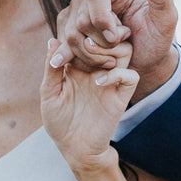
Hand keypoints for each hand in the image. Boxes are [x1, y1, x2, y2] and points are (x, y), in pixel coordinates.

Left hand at [41, 38, 137, 173]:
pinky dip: (117, 74)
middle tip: (85, 43)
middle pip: (109, 38)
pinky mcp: (120, 97)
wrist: (74, 148)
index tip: (67, 40)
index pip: (86, 37)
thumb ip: (51, 68)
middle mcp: (97, 69)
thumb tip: (51, 40)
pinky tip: (99, 82)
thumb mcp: (49, 93)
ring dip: (110, 50)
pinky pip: (130, 76)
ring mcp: (111, 82)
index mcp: (80, 65)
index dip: (79, 32)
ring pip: (125, 51)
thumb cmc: (59, 122)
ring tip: (94, 59)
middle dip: (98, 36)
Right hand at [54, 0, 178, 95]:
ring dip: (91, 54)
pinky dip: (79, 58)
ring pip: (71, 34)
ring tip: (112, 59)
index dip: (101, 19)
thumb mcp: (166, 19)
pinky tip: (94, 65)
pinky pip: (64, 43)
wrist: (147, 55)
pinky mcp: (72, 26)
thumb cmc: (158, 36)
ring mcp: (79, 9)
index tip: (116, 38)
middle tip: (122, 48)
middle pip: (82, 18)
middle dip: (101, 41)